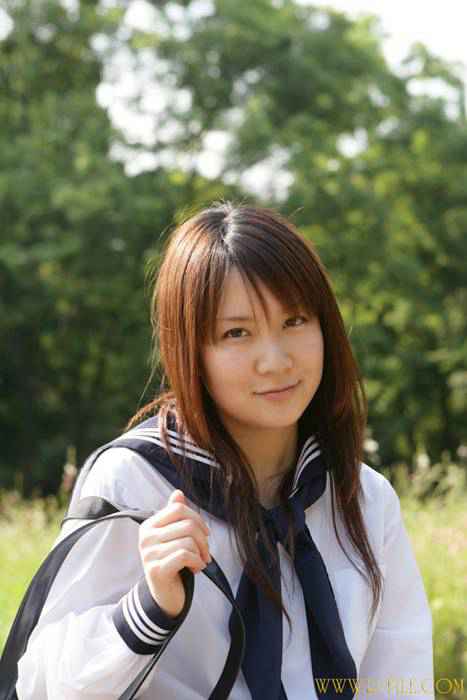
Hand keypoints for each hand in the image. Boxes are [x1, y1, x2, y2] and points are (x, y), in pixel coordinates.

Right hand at [138, 490, 210, 617]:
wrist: (164, 595)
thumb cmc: (172, 562)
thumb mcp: (174, 537)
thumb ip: (174, 515)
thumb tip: (178, 493)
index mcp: (149, 526)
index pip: (178, 509)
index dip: (197, 519)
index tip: (205, 533)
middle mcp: (146, 538)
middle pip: (187, 525)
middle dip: (203, 540)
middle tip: (205, 553)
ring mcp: (149, 554)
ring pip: (188, 541)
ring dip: (201, 554)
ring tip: (198, 562)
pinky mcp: (157, 570)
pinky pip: (185, 555)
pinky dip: (197, 562)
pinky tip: (195, 569)